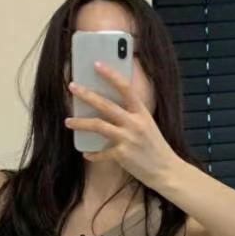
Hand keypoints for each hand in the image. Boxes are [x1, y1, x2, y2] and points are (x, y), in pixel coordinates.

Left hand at [65, 64, 181, 190]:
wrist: (166, 171)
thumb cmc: (156, 148)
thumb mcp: (148, 125)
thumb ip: (132, 116)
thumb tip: (110, 107)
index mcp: (142, 113)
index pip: (125, 88)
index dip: (110, 75)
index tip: (97, 65)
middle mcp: (135, 123)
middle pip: (106, 105)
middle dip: (87, 95)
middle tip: (72, 87)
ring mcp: (128, 139)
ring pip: (98, 126)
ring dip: (80, 123)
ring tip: (68, 121)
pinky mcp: (122, 155)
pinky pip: (101, 153)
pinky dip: (92, 154)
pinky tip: (87, 153)